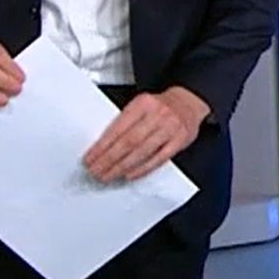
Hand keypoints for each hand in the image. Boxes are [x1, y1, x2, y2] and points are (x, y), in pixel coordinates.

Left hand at [83, 87, 207, 182]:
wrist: (188, 102)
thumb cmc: (160, 106)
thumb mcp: (140, 105)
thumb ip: (125, 122)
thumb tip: (101, 145)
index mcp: (143, 103)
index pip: (118, 128)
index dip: (102, 146)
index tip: (90, 158)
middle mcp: (158, 114)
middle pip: (129, 142)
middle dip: (109, 159)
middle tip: (96, 170)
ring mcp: (170, 128)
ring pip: (142, 152)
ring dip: (122, 167)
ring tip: (108, 175)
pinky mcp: (180, 141)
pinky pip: (159, 159)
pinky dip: (142, 169)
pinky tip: (129, 175)